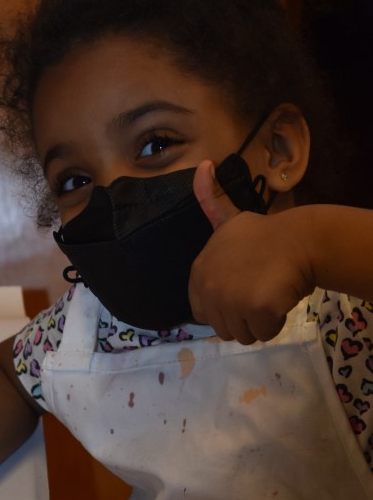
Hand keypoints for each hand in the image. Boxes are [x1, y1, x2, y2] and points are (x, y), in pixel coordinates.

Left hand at [189, 160, 313, 343]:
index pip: (203, 312)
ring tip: (269, 291)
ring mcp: (230, 301)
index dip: (225, 305)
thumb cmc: (266, 234)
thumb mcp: (230, 220)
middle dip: (243, 314)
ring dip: (259, 320)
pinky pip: (263, 333)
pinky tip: (279, 297)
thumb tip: (201, 166)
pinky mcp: (254, 311)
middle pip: (224, 327)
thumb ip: (209, 202)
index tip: (242, 286)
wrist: (301, 240)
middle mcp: (208, 288)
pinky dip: (275, 321)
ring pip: (243, 334)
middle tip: (259, 287)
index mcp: (198, 273)